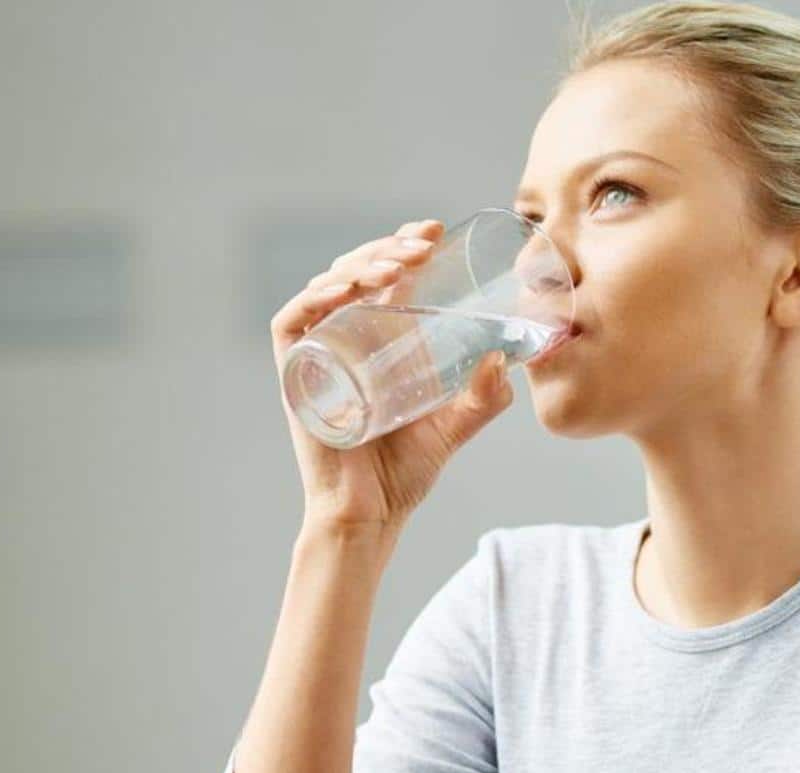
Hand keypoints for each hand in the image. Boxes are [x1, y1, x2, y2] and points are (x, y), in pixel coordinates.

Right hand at [270, 219, 514, 543]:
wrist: (371, 513)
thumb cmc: (403, 471)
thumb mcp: (455, 424)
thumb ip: (485, 396)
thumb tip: (507, 358)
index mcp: (376, 339)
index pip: (383, 274)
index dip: (403, 244)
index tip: (434, 231)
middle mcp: (342, 338)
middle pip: (356, 270)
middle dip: (388, 247)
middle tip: (424, 245)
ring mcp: (316, 353)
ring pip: (327, 285)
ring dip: (361, 263)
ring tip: (398, 264)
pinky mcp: (294, 374)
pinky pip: (292, 320)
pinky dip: (315, 296)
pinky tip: (346, 289)